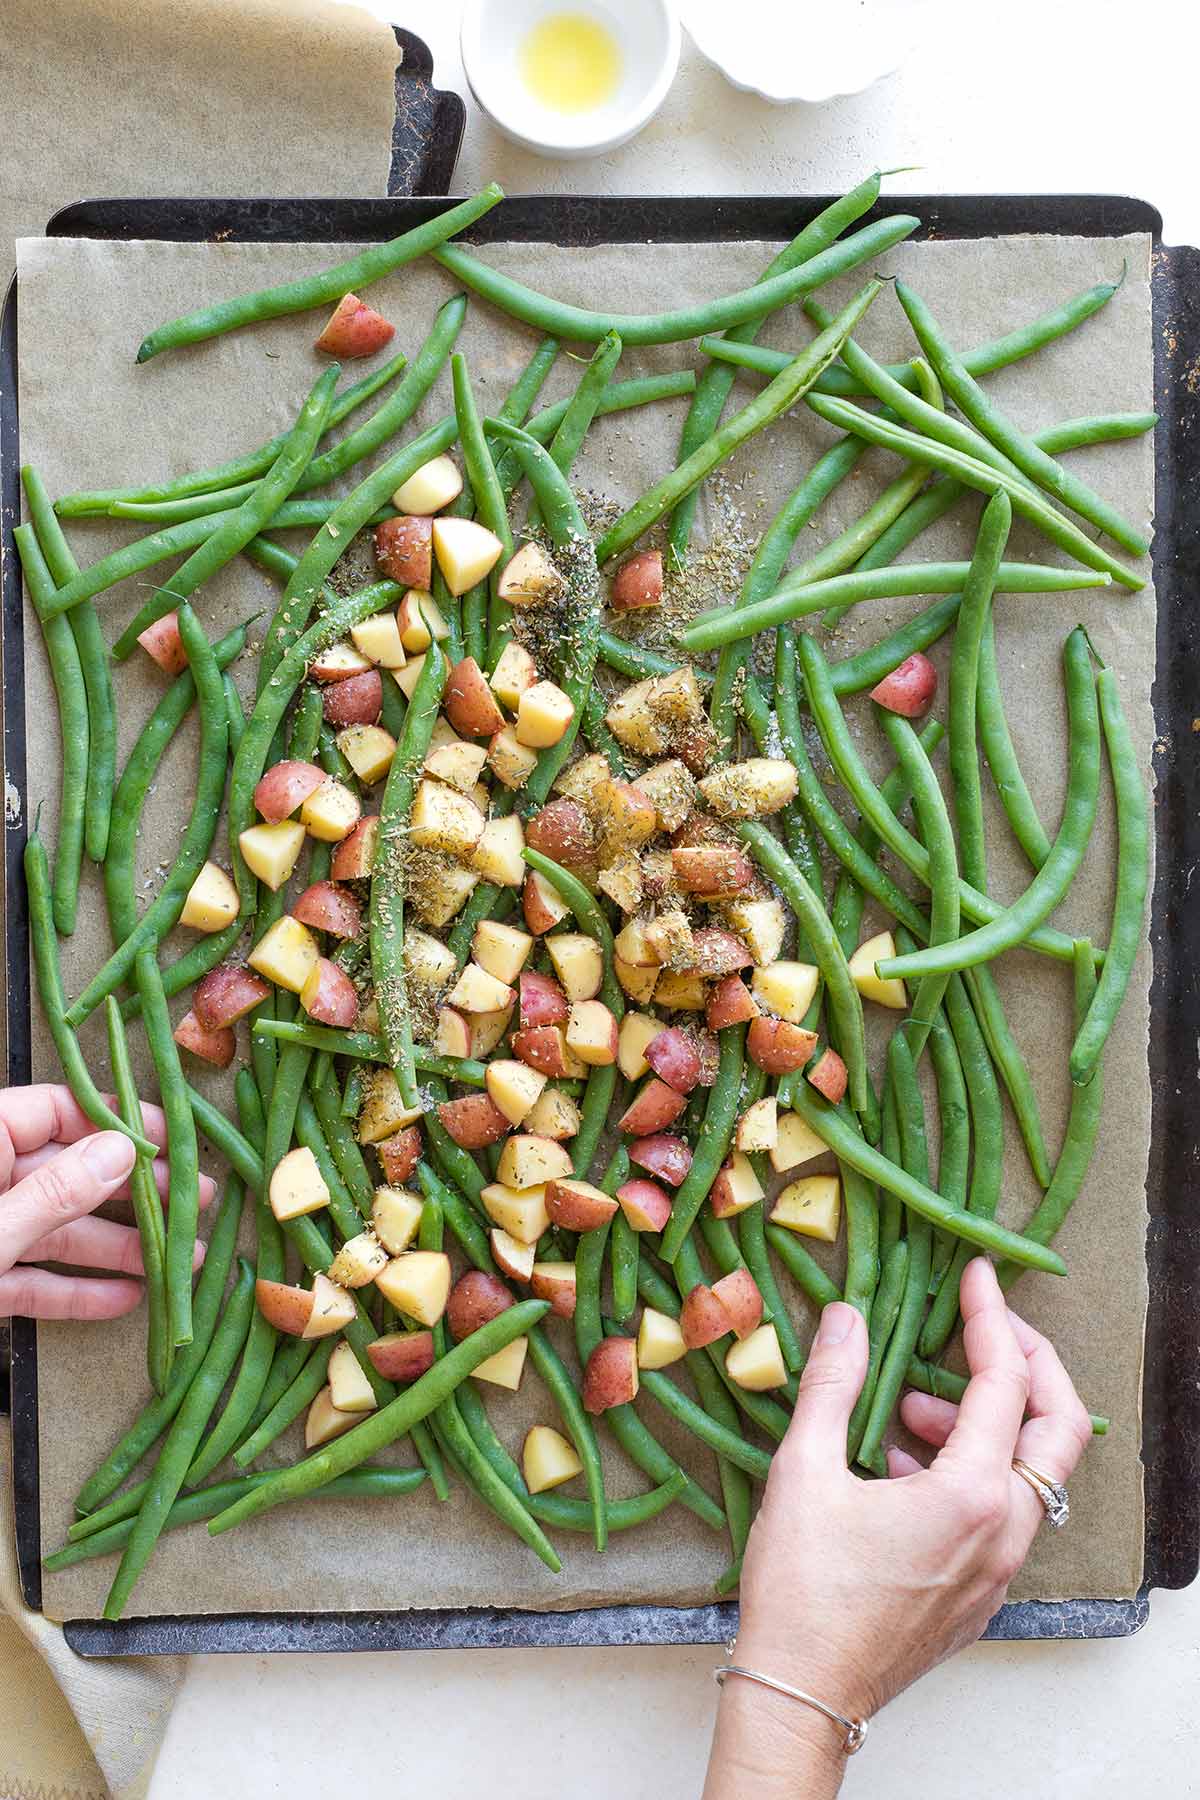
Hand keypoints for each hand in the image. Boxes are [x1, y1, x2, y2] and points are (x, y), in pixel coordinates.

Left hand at [0, 1084, 214, 1319]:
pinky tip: (122, 1297)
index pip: (57, 1110)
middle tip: (194, 1199)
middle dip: (137, 1191)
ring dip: (121, 1248)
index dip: (119, 1121)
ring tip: (180, 1261)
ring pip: (61, 1232)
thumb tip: (122, 1152)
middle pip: (71, 1174)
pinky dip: (77, 1291)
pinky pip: (36, 1280)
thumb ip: (54, 1192)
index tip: (172, 1138)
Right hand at [704, 1258, 1092, 1798]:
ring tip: (907, 1409)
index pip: (1006, 1382)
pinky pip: (1001, 1517)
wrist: (804, 1693)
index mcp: (972, 1495)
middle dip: (1028, 1365)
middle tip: (982, 1328)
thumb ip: (831, 1383)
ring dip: (985, 1425)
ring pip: (1029, 1476)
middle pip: (1058, 1429)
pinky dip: (970, 1473)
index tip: (976, 1277)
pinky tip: (899, 1469)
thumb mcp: (804, 1471)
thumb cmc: (802, 1589)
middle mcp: (1004, 1533)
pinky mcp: (978, 1597)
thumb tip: (846, 1317)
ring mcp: (997, 1571)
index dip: (991, 1319)